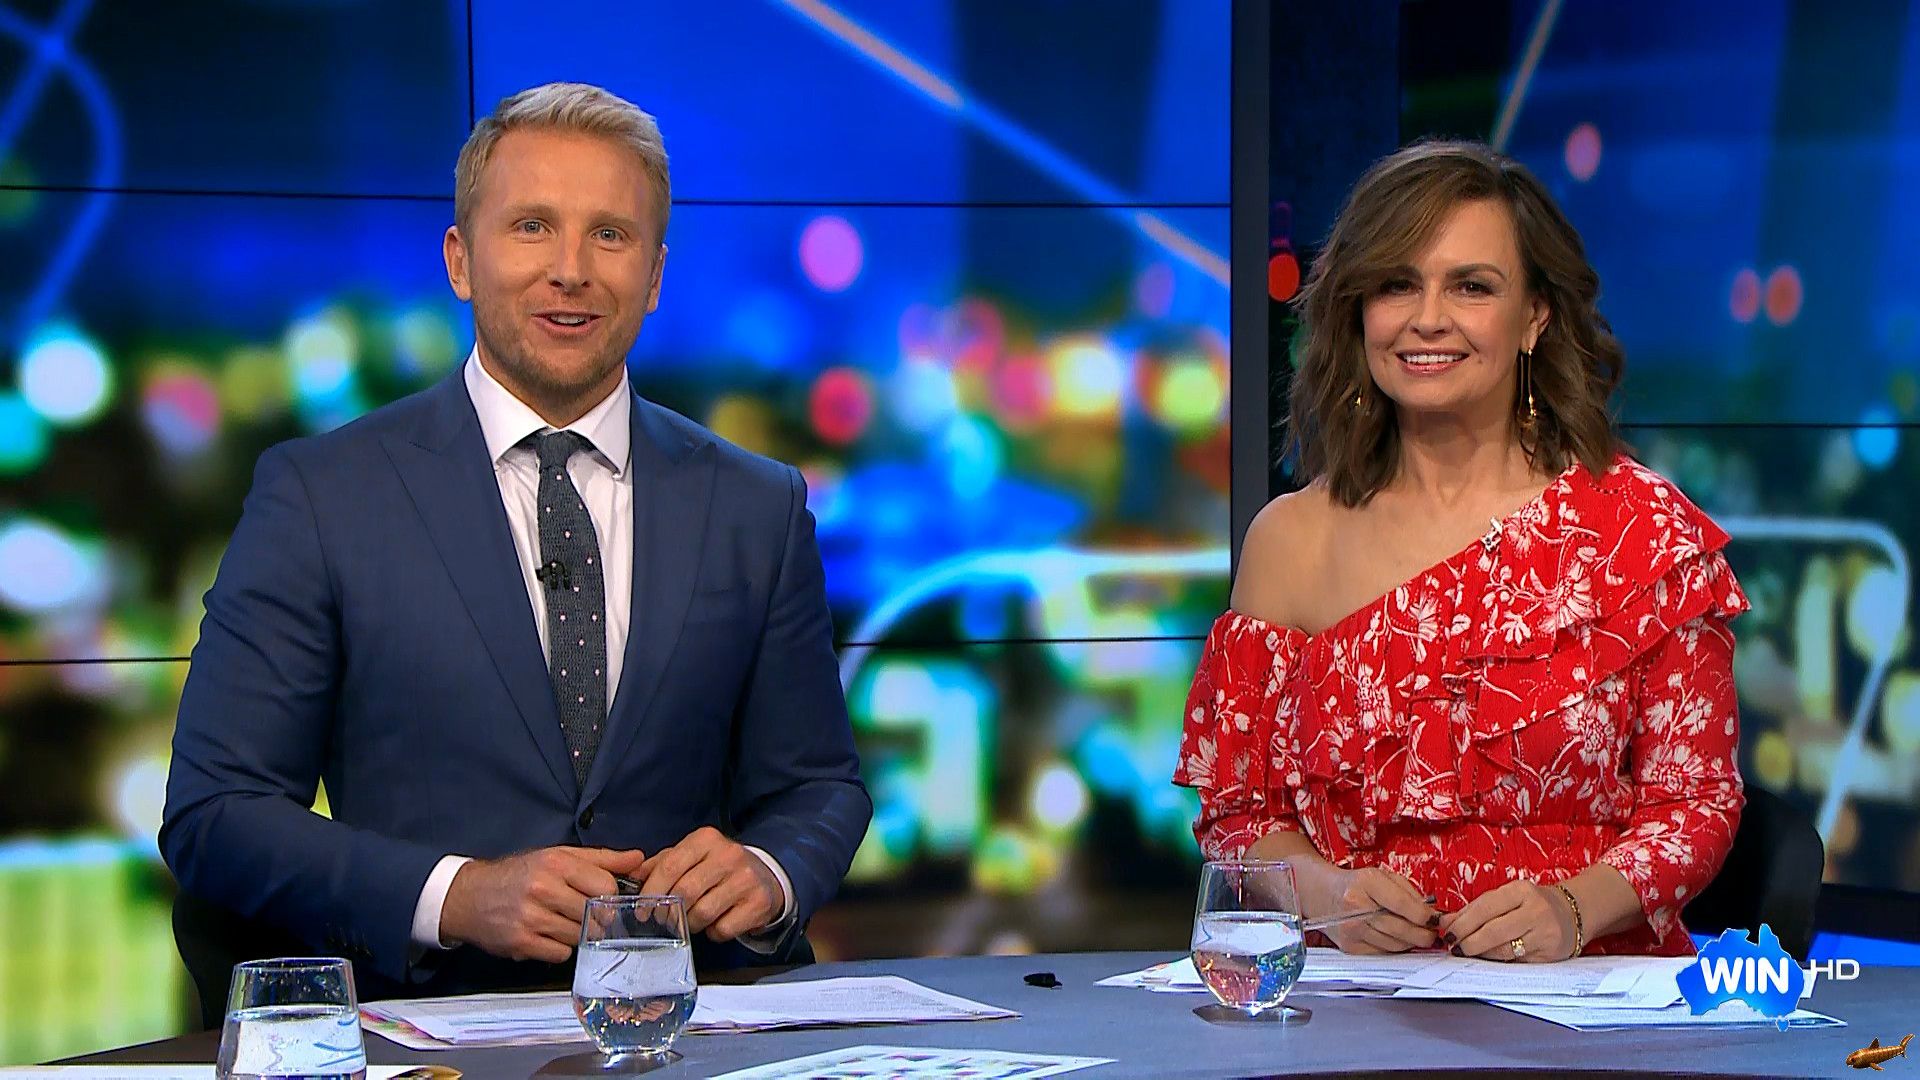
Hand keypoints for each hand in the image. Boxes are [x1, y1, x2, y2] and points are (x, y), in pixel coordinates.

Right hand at [440, 846, 646, 962]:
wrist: (469, 896)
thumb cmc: (519, 875)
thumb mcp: (557, 857)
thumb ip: (601, 859)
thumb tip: (638, 858)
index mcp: (556, 864)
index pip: (606, 885)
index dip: (611, 895)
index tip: (604, 899)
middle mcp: (544, 889)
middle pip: (595, 913)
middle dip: (596, 917)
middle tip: (584, 914)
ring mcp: (532, 918)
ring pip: (580, 935)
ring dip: (577, 933)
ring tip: (560, 922)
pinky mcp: (522, 943)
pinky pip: (560, 954)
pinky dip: (558, 948)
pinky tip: (546, 935)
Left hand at [635, 826, 782, 942]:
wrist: (765, 876)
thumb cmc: (719, 868)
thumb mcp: (691, 856)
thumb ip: (661, 864)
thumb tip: (632, 876)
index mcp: (706, 839)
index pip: (670, 866)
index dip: (651, 892)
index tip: (641, 910)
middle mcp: (728, 855)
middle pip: (685, 892)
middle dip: (668, 912)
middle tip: (664, 921)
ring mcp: (746, 879)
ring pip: (702, 913)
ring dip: (691, 924)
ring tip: (692, 920)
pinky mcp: (758, 903)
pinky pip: (723, 929)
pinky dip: (714, 933)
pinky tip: (717, 922)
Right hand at [1308, 866, 1437, 953]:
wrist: (1324, 895)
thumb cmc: (1357, 884)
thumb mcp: (1382, 876)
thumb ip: (1408, 892)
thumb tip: (1430, 913)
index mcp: (1365, 883)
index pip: (1401, 903)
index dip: (1423, 915)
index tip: (1434, 919)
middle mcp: (1355, 906)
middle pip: (1399, 928)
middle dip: (1422, 933)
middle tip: (1432, 933)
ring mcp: (1351, 928)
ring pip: (1394, 944)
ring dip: (1410, 943)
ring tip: (1417, 935)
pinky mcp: (1350, 946)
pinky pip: (1383, 952)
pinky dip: (1395, 948)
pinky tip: (1398, 939)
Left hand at [1438, 880, 1575, 962]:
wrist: (1573, 913)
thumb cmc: (1531, 904)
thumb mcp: (1505, 897)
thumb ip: (1474, 909)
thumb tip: (1444, 922)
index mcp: (1521, 891)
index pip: (1485, 908)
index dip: (1463, 923)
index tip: (1448, 933)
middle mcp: (1535, 911)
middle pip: (1493, 931)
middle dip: (1469, 941)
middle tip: (1455, 947)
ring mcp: (1544, 935)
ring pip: (1504, 950)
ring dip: (1480, 953)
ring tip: (1468, 952)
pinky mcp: (1549, 955)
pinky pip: (1516, 961)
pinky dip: (1497, 961)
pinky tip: (1488, 958)